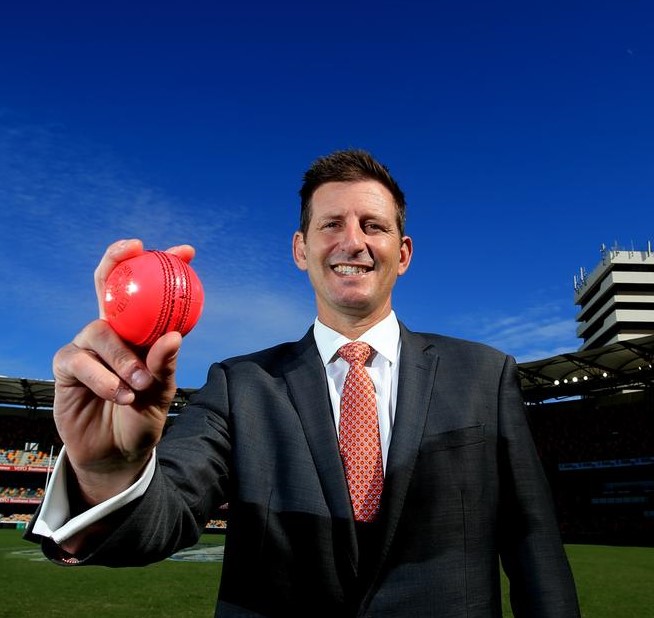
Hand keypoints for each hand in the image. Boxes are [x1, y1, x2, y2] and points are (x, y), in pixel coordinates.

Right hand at [52, 239, 194, 504]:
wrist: (117, 454)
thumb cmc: (142, 418)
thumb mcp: (161, 393)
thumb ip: (164, 365)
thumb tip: (174, 335)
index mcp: (141, 334)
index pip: (151, 294)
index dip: (163, 267)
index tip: (186, 251)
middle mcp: (114, 333)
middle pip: (108, 286)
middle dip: (117, 260)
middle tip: (134, 249)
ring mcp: (88, 347)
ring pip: (98, 329)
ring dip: (121, 357)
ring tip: (139, 384)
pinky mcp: (67, 367)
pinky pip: (79, 361)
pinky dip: (102, 378)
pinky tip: (119, 395)